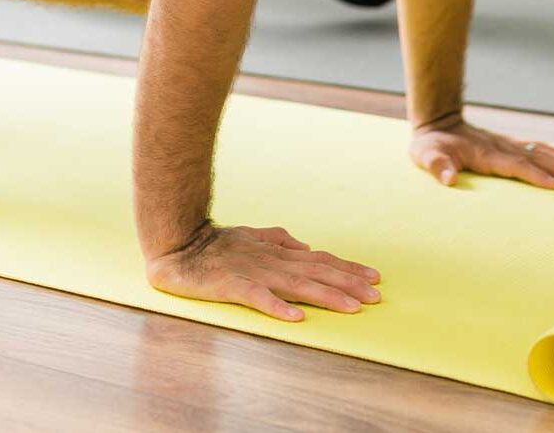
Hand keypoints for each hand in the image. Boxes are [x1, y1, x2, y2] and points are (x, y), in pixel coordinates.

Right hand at [144, 223, 381, 322]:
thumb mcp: (251, 236)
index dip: (347, 269)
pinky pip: (257, 297)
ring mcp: (252, 271)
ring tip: (351, 307)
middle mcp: (271, 260)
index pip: (319, 260)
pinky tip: (296, 317)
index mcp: (276, 251)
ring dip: (326, 295)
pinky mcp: (231, 285)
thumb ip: (278, 239)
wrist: (177, 244)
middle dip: (348, 284)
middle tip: (375, 296)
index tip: (374, 278)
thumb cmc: (215, 243)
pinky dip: (277, 306)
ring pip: (296, 284)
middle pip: (316, 272)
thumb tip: (305, 246)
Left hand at [409, 114, 553, 188]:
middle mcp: (502, 147)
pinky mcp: (511, 143)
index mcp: (486, 154)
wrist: (437, 122)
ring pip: (543, 151)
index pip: (515, 165)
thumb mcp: (426, 156)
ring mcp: (508, 143)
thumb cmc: (431, 146)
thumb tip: (448, 179)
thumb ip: (437, 166)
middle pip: (536, 158)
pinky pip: (539, 147)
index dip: (535, 175)